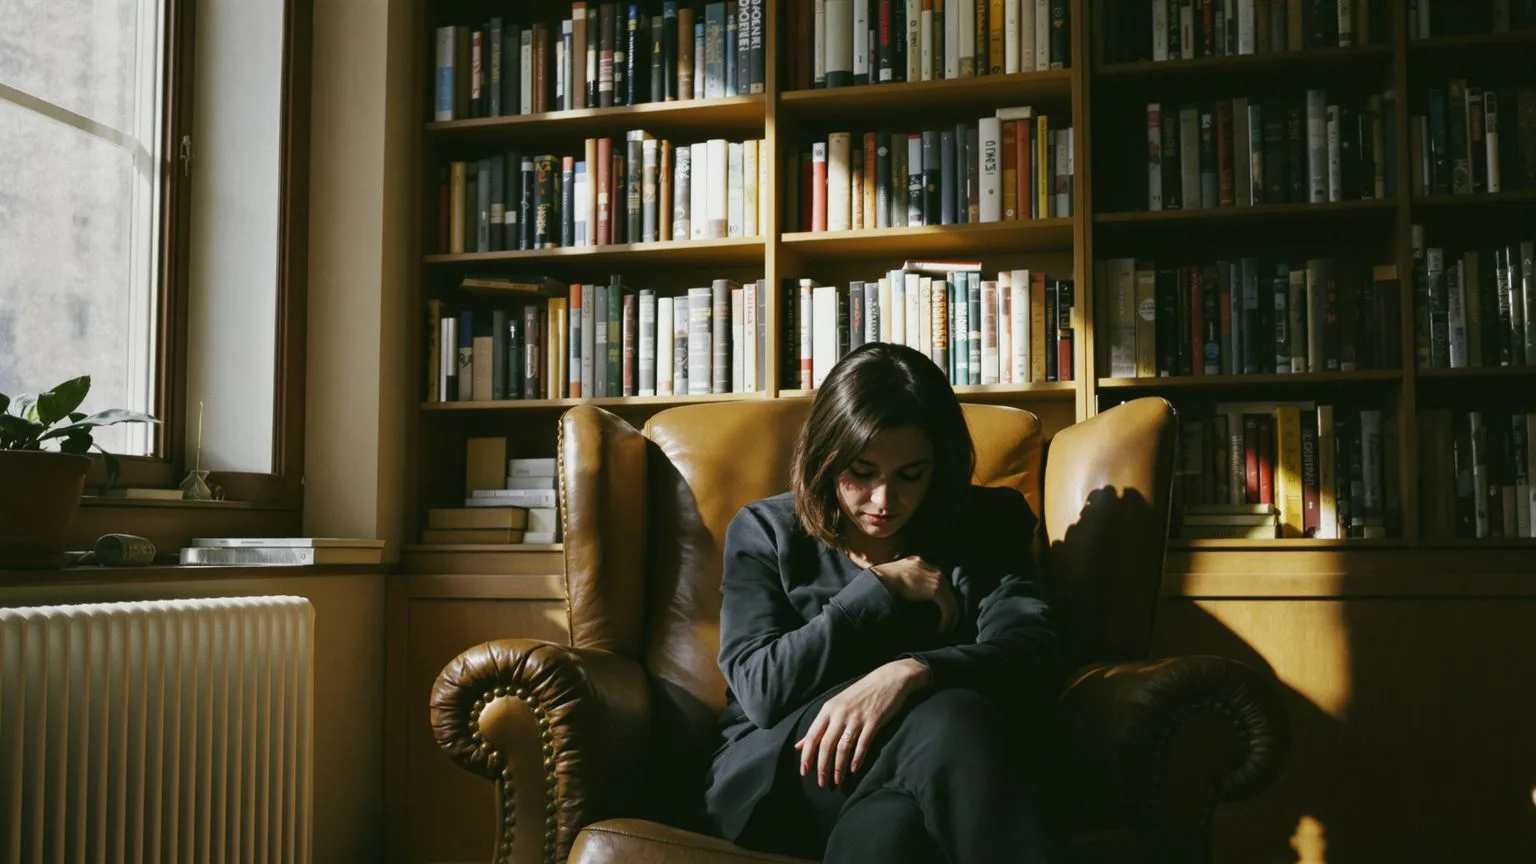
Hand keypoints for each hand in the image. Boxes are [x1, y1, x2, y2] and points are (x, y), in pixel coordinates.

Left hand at [793, 659, 929, 786]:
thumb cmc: (860, 694)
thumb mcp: (836, 706)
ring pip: (843, 748)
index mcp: (828, 709)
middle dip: (822, 767)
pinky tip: (854, 770)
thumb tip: (799, 745)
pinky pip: (862, 744)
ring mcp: (857, 718)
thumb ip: (818, 726)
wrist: (888, 679)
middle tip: (822, 783)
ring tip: (838, 780)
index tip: (804, 772)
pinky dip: (857, 759)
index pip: (812, 736)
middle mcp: (840, 714)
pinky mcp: (873, 722)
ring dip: (838, 767)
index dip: (807, 756)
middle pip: (826, 745)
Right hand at [871, 555, 958, 633]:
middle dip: (948, 608)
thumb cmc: (881, 580)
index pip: (936, 580)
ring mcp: (936, 578)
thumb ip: (904, 579)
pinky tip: (940, 630)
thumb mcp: (896, 576)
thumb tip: (906, 593)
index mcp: (921, 563)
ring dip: (949, 618)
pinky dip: (946, 621)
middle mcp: (932, 568)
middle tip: (945, 623)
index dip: (939, 597)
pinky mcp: (936, 590)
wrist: (882, 578)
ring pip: (950, 601)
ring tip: (944, 630)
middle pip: (947, 591)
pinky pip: (948, 608)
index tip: (936, 610)